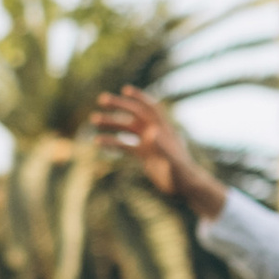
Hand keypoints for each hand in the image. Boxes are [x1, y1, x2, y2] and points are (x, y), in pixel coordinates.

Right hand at [91, 87, 226, 223]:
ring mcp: (149, 144)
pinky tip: (97, 141)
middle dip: (119, 105)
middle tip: (101, 100)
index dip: (139, 98)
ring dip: (111, 123)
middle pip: (135, 114)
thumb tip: (151, 131)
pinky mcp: (145, 155)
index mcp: (164, 130)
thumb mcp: (172, 161)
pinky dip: (112, 142)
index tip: (124, 90)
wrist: (185, 187)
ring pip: (127, 128)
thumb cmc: (182, 174)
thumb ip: (162, 147)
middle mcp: (156, 133)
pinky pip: (126, 145)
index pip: (150, 108)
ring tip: (94, 119)